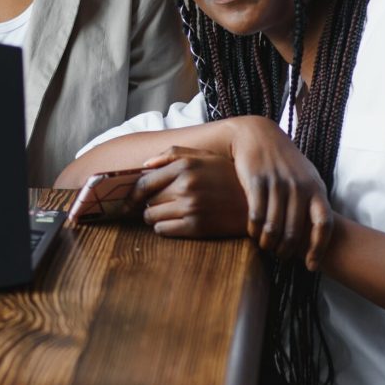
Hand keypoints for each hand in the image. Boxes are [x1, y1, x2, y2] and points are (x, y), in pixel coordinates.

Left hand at [131, 146, 247, 238]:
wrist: (256, 202)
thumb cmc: (227, 177)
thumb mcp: (205, 157)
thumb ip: (174, 155)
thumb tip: (145, 165)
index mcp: (185, 166)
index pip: (144, 182)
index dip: (133, 193)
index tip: (129, 200)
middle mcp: (185, 186)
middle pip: (147, 200)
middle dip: (150, 203)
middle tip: (162, 204)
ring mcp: (190, 207)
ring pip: (152, 216)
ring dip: (155, 216)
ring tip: (169, 213)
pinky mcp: (196, 226)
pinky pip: (163, 230)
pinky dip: (164, 228)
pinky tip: (176, 223)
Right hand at [224, 116, 333, 269]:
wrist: (257, 134)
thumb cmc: (284, 161)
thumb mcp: (305, 176)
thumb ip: (313, 200)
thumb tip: (321, 232)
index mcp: (316, 188)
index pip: (324, 224)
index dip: (318, 248)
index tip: (310, 266)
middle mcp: (299, 186)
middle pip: (296, 230)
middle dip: (287, 249)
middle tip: (280, 257)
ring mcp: (278, 183)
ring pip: (274, 226)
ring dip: (269, 243)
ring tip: (265, 247)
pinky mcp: (256, 181)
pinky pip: (256, 215)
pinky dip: (254, 229)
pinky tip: (252, 233)